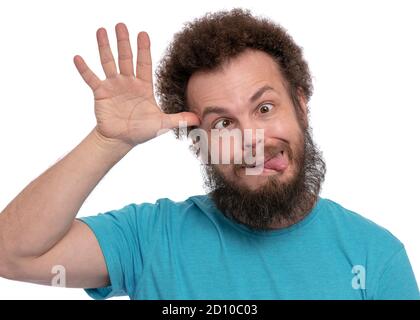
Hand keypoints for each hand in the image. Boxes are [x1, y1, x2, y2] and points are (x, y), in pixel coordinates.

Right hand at [73, 23, 199, 146]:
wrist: (121, 140)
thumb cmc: (141, 131)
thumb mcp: (162, 124)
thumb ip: (178, 119)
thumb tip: (199, 119)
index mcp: (143, 86)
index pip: (144, 64)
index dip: (144, 49)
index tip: (143, 34)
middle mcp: (128, 82)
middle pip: (126, 58)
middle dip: (124, 42)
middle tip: (121, 25)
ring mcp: (113, 86)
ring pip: (108, 62)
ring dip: (104, 47)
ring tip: (101, 30)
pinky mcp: (100, 93)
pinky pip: (91, 78)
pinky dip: (84, 69)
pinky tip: (78, 57)